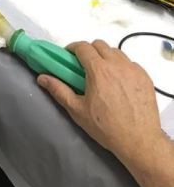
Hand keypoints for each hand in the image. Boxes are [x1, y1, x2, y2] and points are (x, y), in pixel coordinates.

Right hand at [37, 41, 164, 168]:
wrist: (139, 142)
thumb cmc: (105, 127)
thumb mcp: (78, 110)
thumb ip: (59, 90)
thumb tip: (41, 78)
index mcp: (98, 69)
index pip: (83, 46)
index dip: (73, 48)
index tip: (68, 57)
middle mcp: (117, 64)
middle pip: (99, 45)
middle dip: (89, 51)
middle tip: (84, 66)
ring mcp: (133, 69)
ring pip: (116, 52)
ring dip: (105, 56)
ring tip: (102, 74)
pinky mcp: (145, 77)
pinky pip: (130, 63)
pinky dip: (121, 66)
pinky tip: (119, 82)